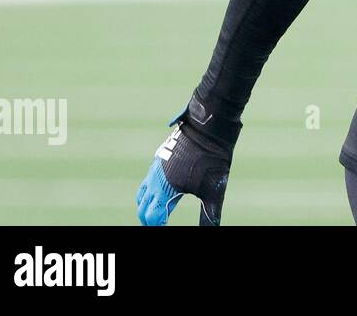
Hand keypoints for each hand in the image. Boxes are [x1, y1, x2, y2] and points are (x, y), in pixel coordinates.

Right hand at [136, 108, 234, 225]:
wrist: (208, 128)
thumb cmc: (212, 160)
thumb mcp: (214, 191)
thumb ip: (210, 215)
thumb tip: (214, 228)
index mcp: (164, 190)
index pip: (151, 217)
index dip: (156, 226)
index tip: (164, 228)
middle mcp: (154, 180)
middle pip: (143, 208)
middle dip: (149, 219)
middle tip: (159, 225)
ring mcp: (155, 168)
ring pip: (143, 193)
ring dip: (147, 206)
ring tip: (158, 214)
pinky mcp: (160, 159)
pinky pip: (148, 180)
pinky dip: (151, 192)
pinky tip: (164, 192)